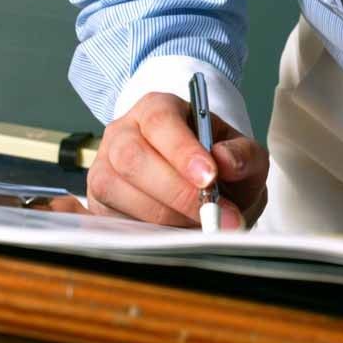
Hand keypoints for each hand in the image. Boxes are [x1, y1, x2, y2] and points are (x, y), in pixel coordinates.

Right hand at [87, 92, 268, 229]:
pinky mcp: (97, 202)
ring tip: (200, 223)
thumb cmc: (220, 163)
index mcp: (158, 109)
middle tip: (211, 211)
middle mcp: (123, 133)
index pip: (161, 122)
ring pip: (116, 189)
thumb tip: (225, 162)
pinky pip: (110, 218)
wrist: (206, 188)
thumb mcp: (244, 153)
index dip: (182, 151)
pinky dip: (147, 231)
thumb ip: (243, 154)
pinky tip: (176, 233)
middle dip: (175, 191)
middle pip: (132, 157)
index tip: (210, 177)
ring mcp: (104, 167)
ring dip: (163, 215)